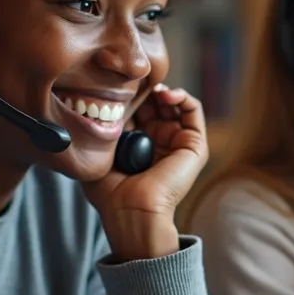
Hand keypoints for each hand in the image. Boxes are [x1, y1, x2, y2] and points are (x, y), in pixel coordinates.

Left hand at [81, 83, 207, 261]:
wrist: (131, 210)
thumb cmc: (111, 193)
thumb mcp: (99, 156)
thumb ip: (100, 133)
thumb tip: (99, 105)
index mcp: (139, 146)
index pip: (138, 110)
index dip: (129, 96)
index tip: (116, 87)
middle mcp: (160, 143)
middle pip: (156, 104)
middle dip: (146, 90)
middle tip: (134, 84)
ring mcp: (178, 143)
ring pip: (175, 104)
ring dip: (164, 91)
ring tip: (152, 88)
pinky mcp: (194, 145)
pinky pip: (193, 110)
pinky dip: (182, 96)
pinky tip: (165, 94)